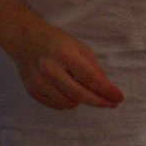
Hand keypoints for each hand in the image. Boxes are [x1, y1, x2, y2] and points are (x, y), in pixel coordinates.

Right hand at [6, 24, 124, 110]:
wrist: (25, 40)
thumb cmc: (56, 41)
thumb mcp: (79, 47)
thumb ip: (93, 67)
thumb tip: (106, 89)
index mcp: (64, 54)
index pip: (90, 78)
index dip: (107, 90)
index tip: (119, 97)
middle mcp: (50, 69)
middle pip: (80, 95)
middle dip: (99, 102)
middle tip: (111, 104)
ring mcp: (39, 81)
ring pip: (69, 104)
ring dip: (81, 101)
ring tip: (81, 90)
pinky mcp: (32, 90)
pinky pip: (57, 105)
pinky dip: (67, 102)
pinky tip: (67, 92)